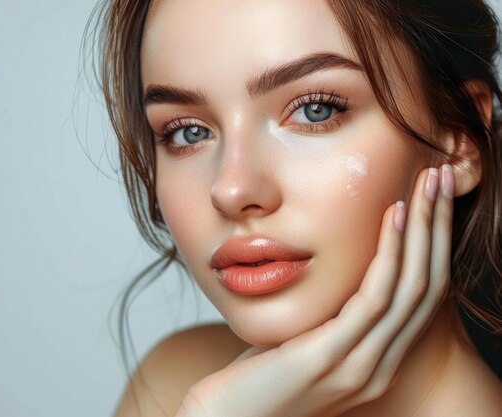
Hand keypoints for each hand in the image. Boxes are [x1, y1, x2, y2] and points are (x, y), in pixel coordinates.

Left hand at [175, 165, 454, 416]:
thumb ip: (326, 314)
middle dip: (437, 227)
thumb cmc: (256, 377)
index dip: (432, 244)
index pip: (418, 296)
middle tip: (443, 178)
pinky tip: (391, 217)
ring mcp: (358, 366)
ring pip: (410, 287)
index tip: (431, 198)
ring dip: (423, 230)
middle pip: (426, 286)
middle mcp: (377, 366)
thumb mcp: (303, 339)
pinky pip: (373, 299)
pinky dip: (388, 254)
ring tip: (428, 184)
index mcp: (374, 360)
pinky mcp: (330, 359)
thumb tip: (330, 273)